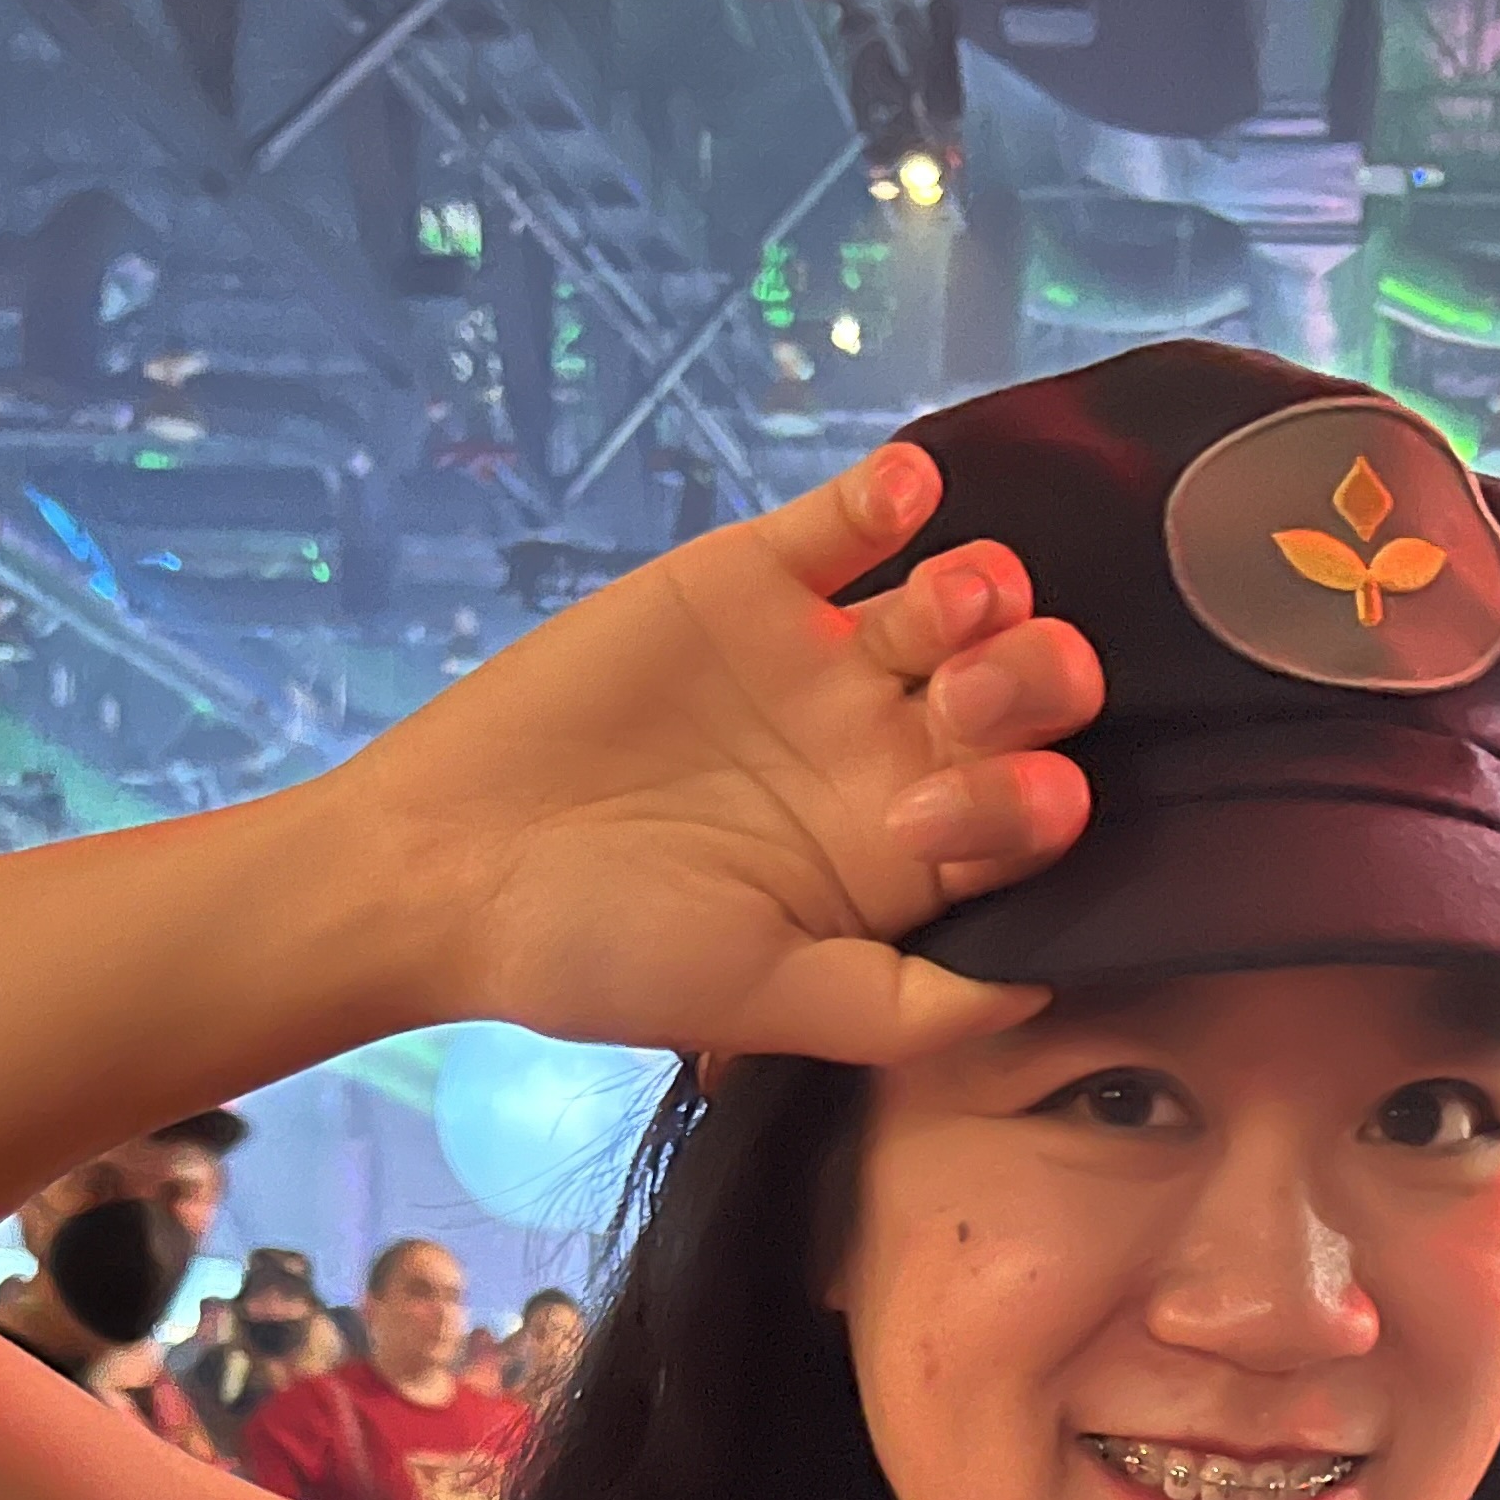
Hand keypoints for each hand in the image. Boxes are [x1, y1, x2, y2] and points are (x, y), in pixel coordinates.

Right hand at [355, 445, 1102, 1066]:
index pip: (1025, 815)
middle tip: (968, 695)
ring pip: (958, 601)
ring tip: (950, 603)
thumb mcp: (770, 1002)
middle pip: (1021, 698)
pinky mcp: (754, 579)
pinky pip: (849, 521)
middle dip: (1035, 685)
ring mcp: (826, 660)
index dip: (1023, 803)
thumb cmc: (610, 953)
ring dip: (984, 591)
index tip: (932, 817)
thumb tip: (1044, 992)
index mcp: (904, 864)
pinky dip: (890, 495)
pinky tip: (906, 494)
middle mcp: (884, 754)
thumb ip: (907, 1006)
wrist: (454, 866)